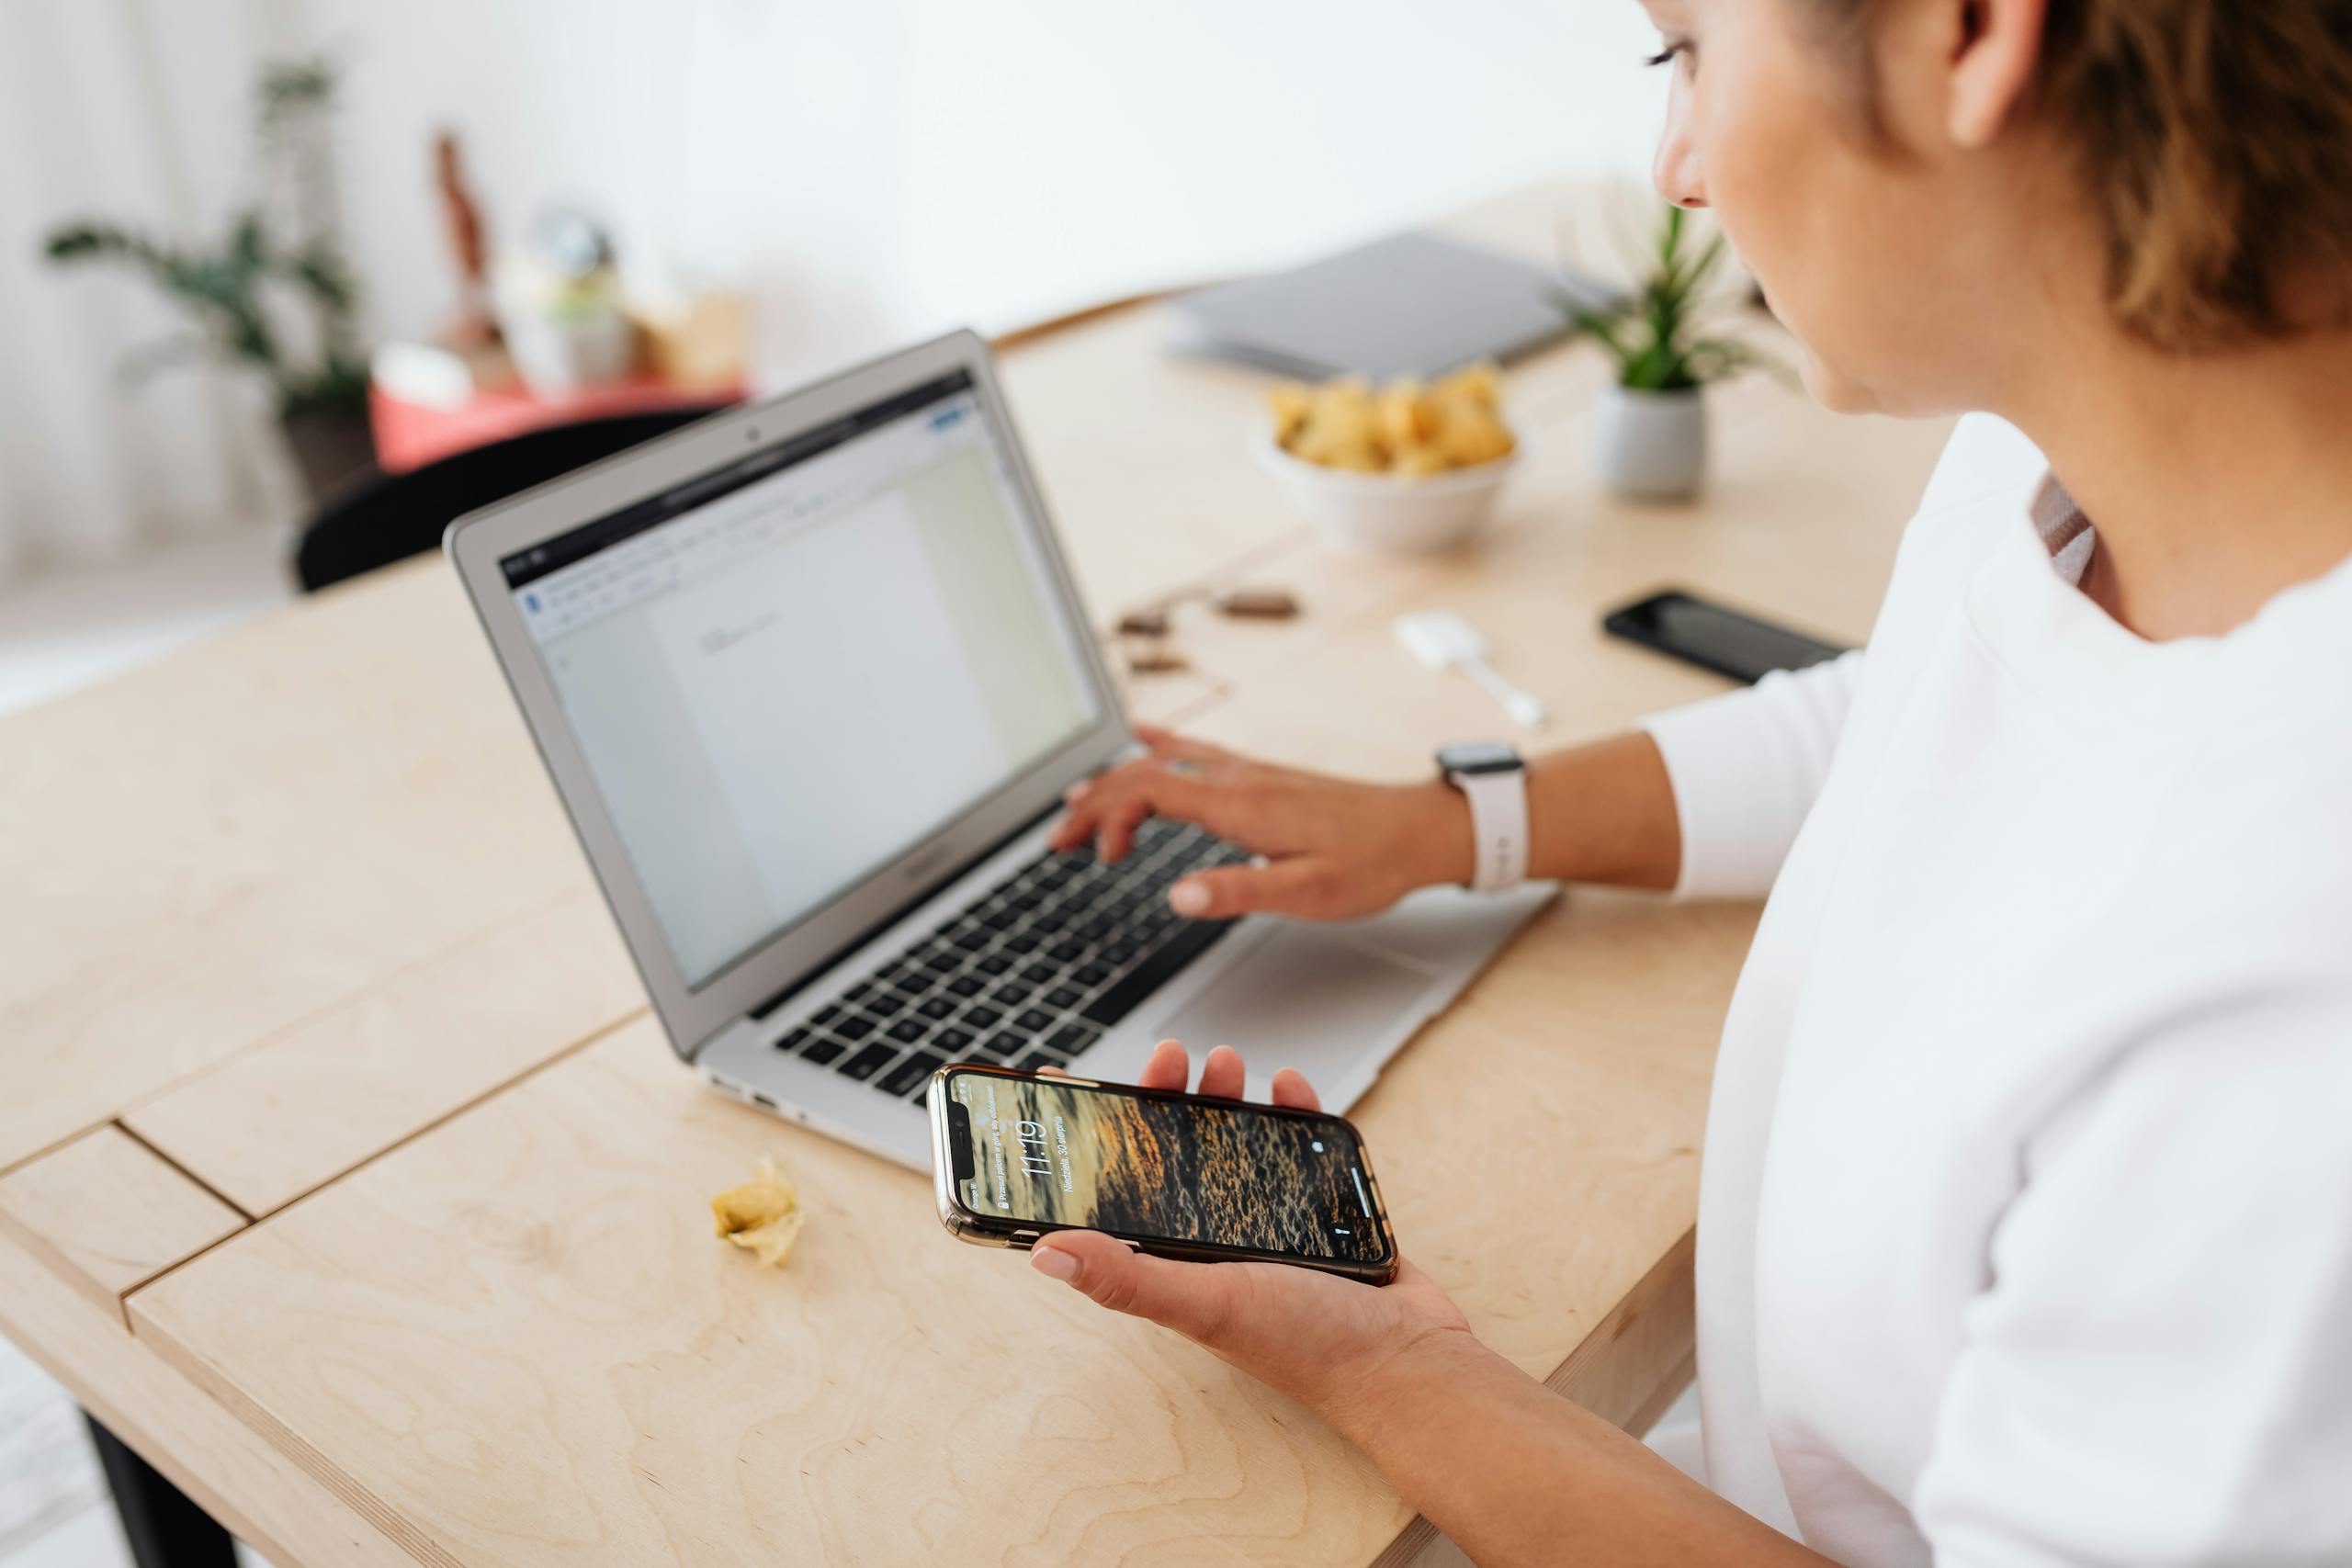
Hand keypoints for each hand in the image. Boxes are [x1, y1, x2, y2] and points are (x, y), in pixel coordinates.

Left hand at [1029, 1041, 1472, 1426]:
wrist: (1409, 1358)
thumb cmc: (1307, 1346)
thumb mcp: (1205, 1303)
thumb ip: (1127, 1277)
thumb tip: (1043, 1251)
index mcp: (1178, 1260)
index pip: (1117, 1191)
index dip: (1090, 1143)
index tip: (1065, 1086)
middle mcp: (1215, 1238)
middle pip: (1174, 1153)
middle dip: (1167, 1098)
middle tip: (1172, 1057)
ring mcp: (1269, 1221)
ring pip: (1233, 1143)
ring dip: (1224, 1096)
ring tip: (1227, 1062)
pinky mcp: (1320, 1208)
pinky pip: (1299, 1147)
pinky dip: (1293, 1110)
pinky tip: (1291, 1087)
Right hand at [1049, 726, 1473, 920]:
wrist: (1420, 830)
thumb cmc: (1371, 864)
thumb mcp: (1306, 894)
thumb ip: (1239, 893)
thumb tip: (1177, 896)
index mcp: (1240, 804)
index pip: (1149, 790)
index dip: (1109, 816)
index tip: (1094, 856)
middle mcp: (1239, 777)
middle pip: (1145, 771)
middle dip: (1096, 802)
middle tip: (1061, 838)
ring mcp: (1250, 771)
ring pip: (1166, 758)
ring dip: (1117, 778)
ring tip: (1079, 800)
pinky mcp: (1262, 776)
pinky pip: (1196, 748)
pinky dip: (1158, 744)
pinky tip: (1142, 732)